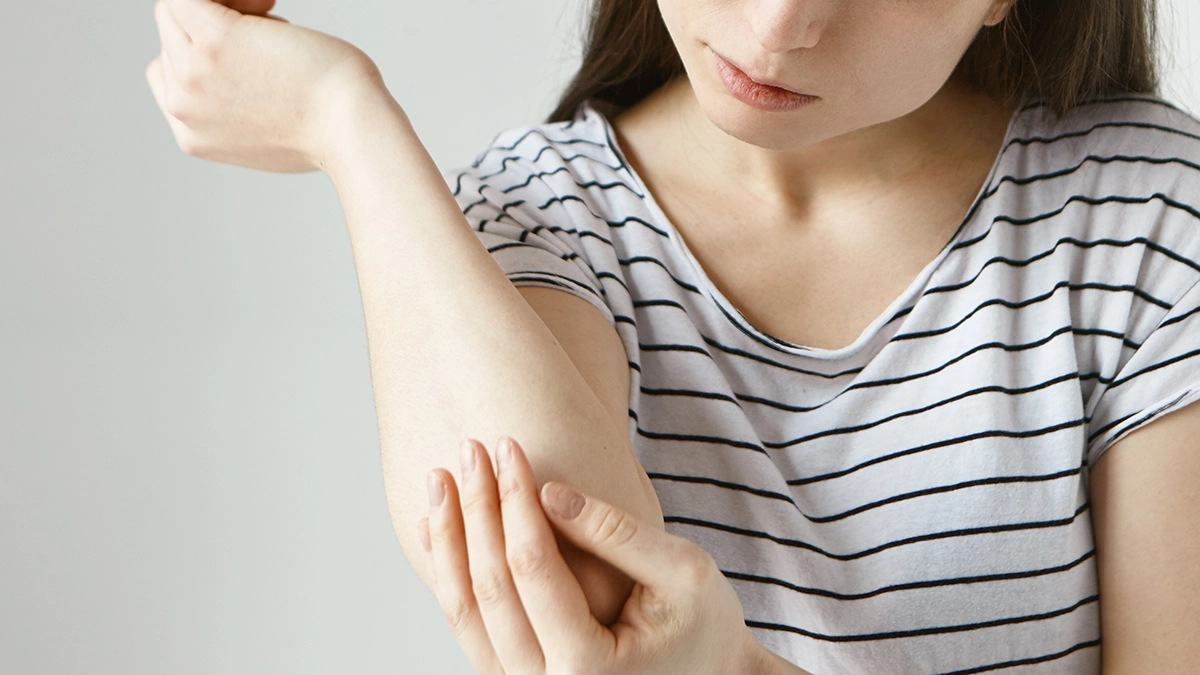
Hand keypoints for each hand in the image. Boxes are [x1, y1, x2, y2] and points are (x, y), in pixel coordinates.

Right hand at [146, 0, 384, 172]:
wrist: (350, 130)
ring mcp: (192, 74)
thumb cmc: (330, 128)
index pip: (168, 73)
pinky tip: (267, 4)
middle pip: (172, 39)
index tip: (253, 54)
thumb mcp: (269, 132)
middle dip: (219, 27)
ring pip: (177, 10)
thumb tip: (234, 71)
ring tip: (274, 21)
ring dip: (226, 6)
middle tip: (275, 30)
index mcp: (192, 134)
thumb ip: (233, 109)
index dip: (203, 54)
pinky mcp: (214, 40)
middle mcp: (182, 107)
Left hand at [418, 436, 764, 674]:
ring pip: (465, 613)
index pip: (533, 568)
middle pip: (489, 588)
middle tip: (468, 448)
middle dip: (475, 509)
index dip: (516, 499)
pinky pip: (470, 628)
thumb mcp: (682, 573)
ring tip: (439, 481)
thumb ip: (616, 533)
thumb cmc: (705, 628)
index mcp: (588, 668)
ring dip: (449, 542)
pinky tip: (439, 530)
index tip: (509, 444)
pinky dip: (450, 576)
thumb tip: (548, 490)